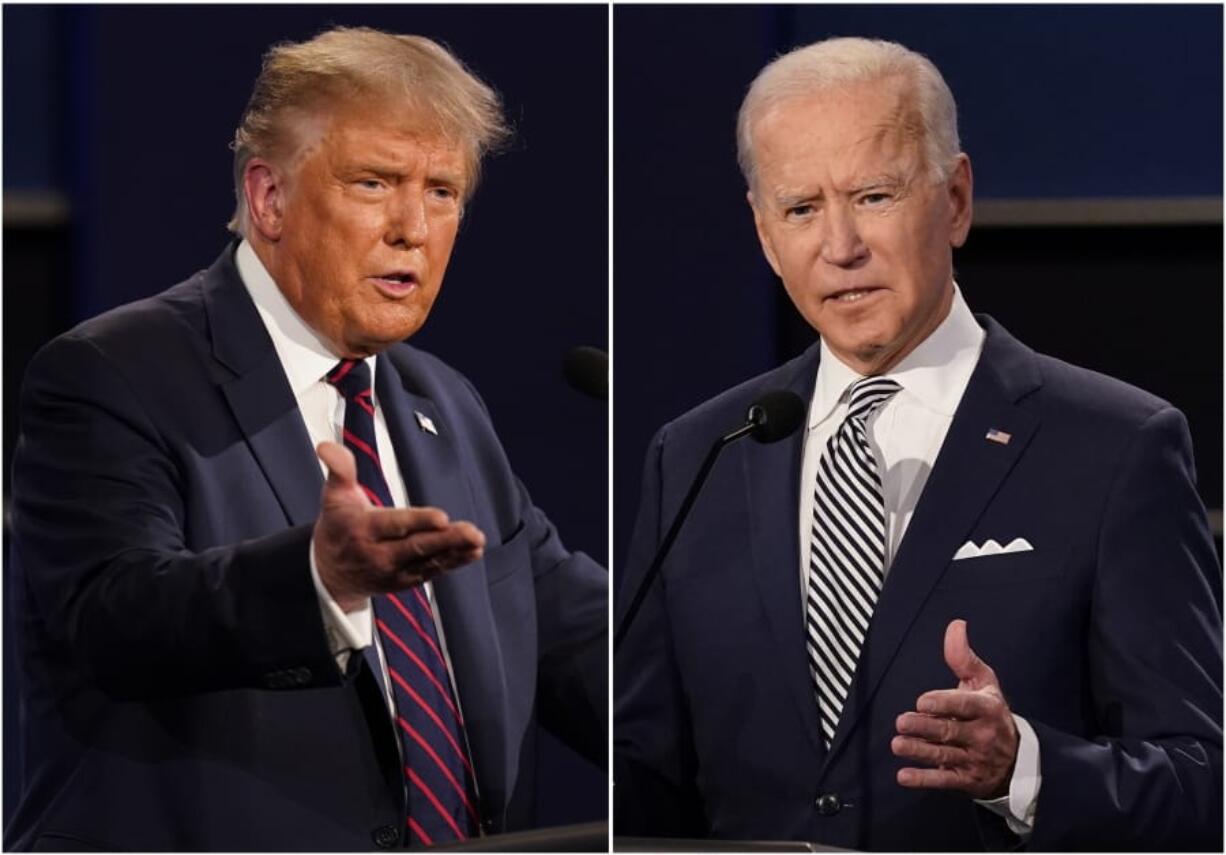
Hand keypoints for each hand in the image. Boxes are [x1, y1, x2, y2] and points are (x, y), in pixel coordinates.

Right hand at [313, 441, 485, 611]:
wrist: (327, 574)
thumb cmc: (338, 527)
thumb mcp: (334, 495)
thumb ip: (339, 468)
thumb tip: (326, 446)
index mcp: (363, 529)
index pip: (394, 524)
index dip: (418, 521)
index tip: (441, 517)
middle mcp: (379, 554)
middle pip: (417, 546)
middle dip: (446, 540)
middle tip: (472, 532)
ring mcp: (393, 571)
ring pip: (428, 561)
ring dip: (456, 552)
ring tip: (477, 541)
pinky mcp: (405, 581)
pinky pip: (432, 571)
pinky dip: (454, 563)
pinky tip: (473, 552)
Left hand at [892, 619, 1017, 798]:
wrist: (1017, 759)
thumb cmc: (991, 712)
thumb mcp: (984, 683)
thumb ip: (964, 657)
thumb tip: (955, 624)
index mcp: (987, 709)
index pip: (965, 706)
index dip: (944, 704)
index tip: (922, 701)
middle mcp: (982, 736)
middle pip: (950, 732)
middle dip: (925, 728)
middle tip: (902, 722)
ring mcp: (974, 760)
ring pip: (944, 756)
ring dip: (919, 752)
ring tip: (897, 744)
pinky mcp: (966, 780)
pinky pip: (944, 781)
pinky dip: (924, 779)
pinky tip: (903, 776)